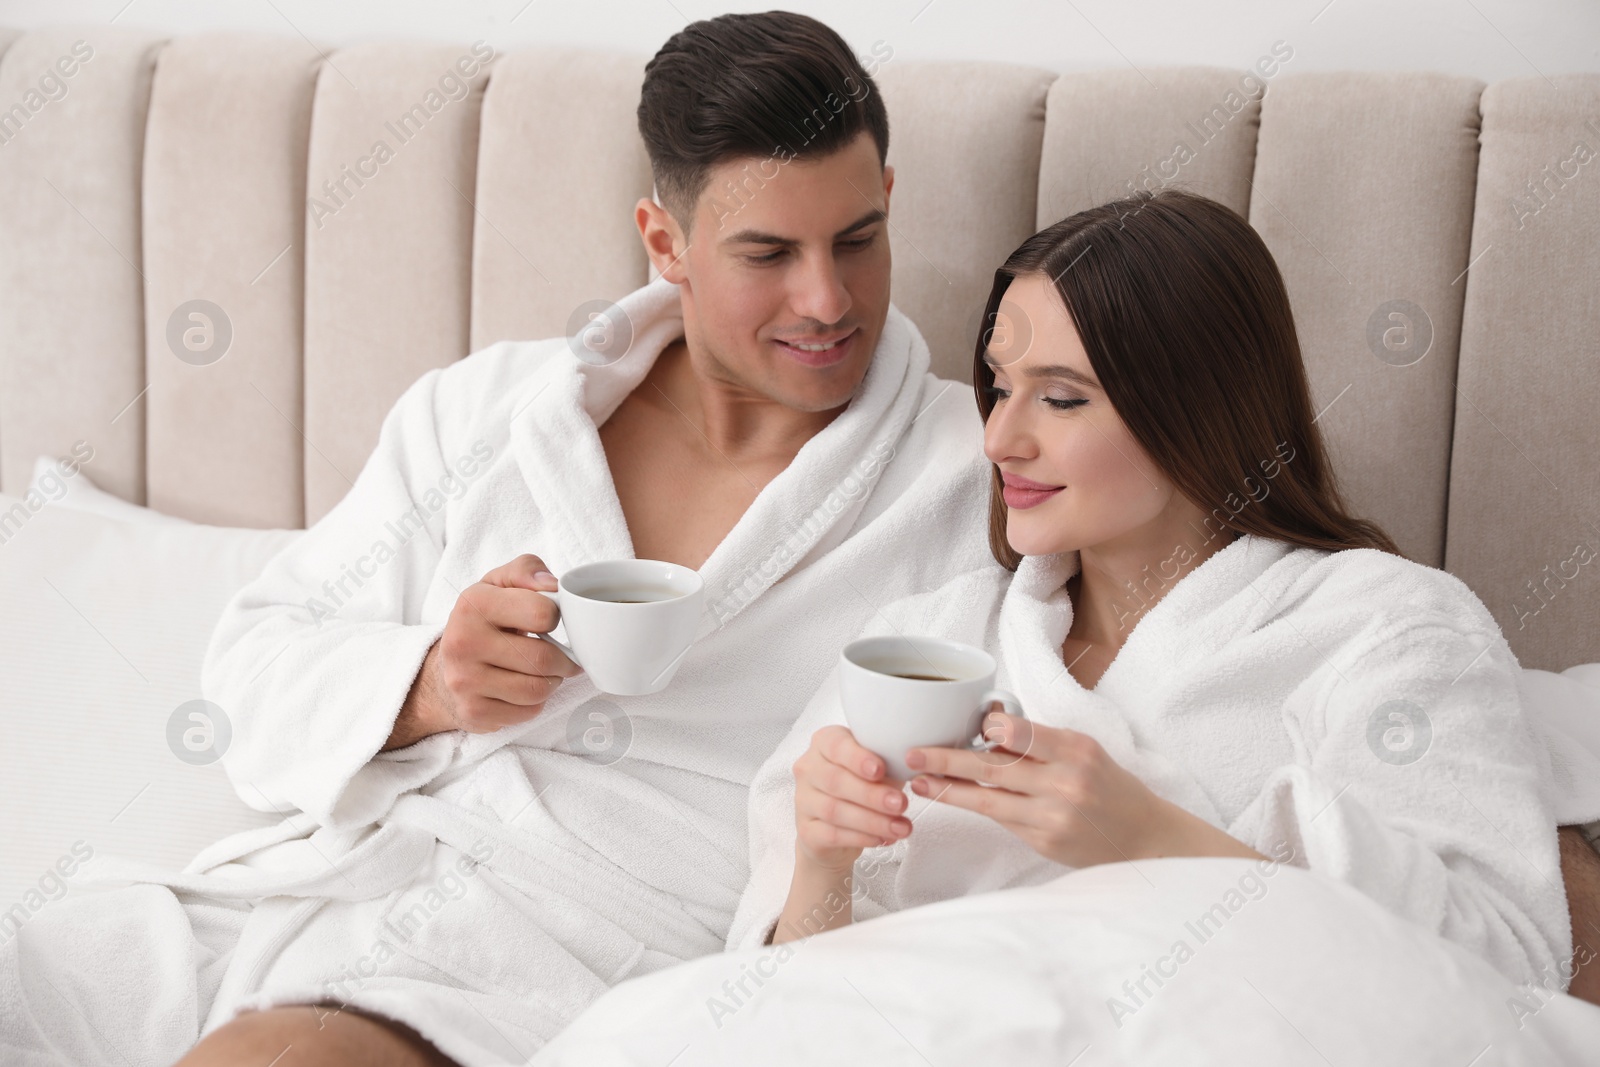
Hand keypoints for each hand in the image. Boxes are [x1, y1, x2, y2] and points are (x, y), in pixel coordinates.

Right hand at [386, 554, 581, 747]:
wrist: (443, 669)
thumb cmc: (482, 621)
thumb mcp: (497, 584)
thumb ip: (526, 570)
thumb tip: (551, 584)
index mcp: (473, 604)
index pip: (542, 612)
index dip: (556, 616)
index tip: (551, 620)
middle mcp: (463, 642)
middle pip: (544, 658)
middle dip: (564, 658)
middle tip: (563, 655)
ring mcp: (465, 681)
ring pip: (538, 689)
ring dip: (552, 681)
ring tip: (544, 671)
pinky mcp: (473, 711)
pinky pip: (528, 711)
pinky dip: (536, 702)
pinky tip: (523, 689)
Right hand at [792, 725, 911, 872]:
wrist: (833, 830)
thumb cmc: (859, 789)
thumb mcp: (876, 770)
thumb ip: (888, 762)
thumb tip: (913, 766)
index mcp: (824, 744)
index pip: (837, 746)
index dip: (858, 758)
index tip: (880, 769)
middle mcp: (809, 769)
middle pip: (836, 780)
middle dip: (872, 794)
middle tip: (901, 804)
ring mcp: (803, 800)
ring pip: (835, 810)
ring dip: (872, 820)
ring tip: (900, 827)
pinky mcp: (806, 830)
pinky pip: (833, 834)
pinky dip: (861, 837)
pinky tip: (882, 838)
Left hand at [905, 711, 1260, 867]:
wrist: (1143, 838)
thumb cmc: (1108, 786)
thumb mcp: (1084, 752)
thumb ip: (1040, 742)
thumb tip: (986, 726)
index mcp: (1076, 750)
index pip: (1021, 732)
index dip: (990, 727)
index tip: (968, 725)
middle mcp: (1065, 782)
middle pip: (995, 767)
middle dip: (948, 759)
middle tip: (913, 752)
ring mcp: (1053, 816)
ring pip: (988, 800)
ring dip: (949, 789)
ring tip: (918, 780)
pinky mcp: (1044, 841)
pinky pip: (1000, 819)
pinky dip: (973, 807)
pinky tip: (948, 797)